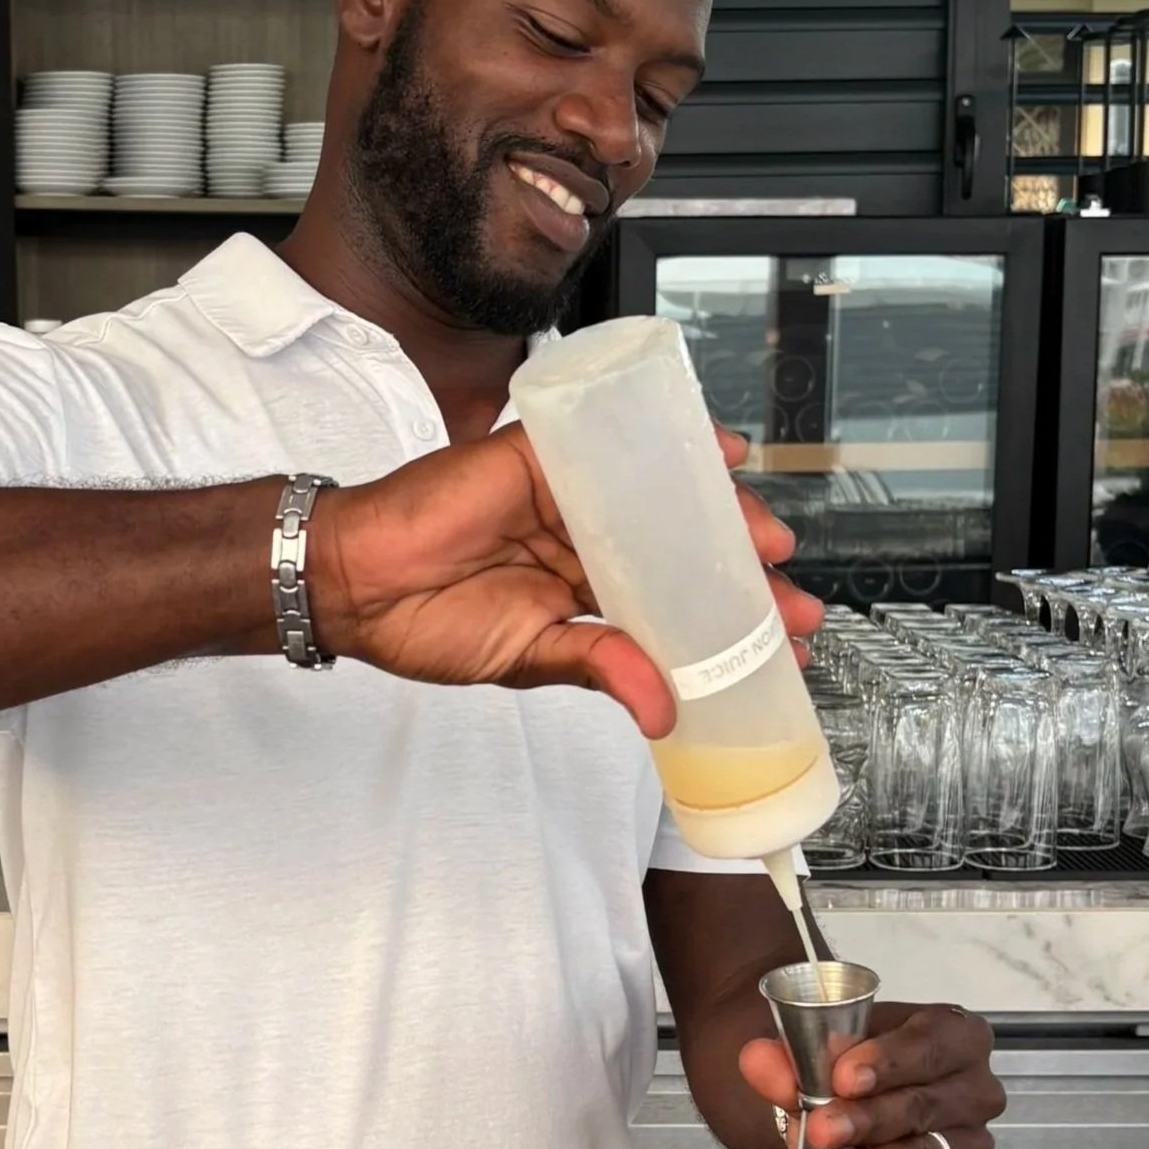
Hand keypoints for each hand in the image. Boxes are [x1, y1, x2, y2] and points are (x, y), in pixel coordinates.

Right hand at [310, 424, 820, 738]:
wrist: (357, 580)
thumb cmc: (425, 622)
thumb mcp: (528, 657)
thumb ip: (599, 668)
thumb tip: (663, 710)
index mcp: (584, 593)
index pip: (673, 606)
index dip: (729, 625)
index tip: (782, 650)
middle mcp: (585, 540)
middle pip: (682, 547)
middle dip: (743, 575)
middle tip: (791, 601)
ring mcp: (569, 496)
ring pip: (663, 495)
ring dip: (724, 515)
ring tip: (768, 542)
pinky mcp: (545, 455)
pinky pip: (615, 439)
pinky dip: (672, 441)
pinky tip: (719, 455)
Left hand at [738, 1001, 1004, 1148]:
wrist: (850, 1099)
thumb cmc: (855, 1065)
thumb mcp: (822, 1050)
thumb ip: (790, 1054)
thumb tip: (758, 1061)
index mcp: (954, 1035)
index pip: (928, 1045)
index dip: (888, 1062)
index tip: (843, 1079)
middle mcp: (974, 1089)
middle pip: (924, 1105)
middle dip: (870, 1120)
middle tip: (822, 1130)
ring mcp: (969, 1142)